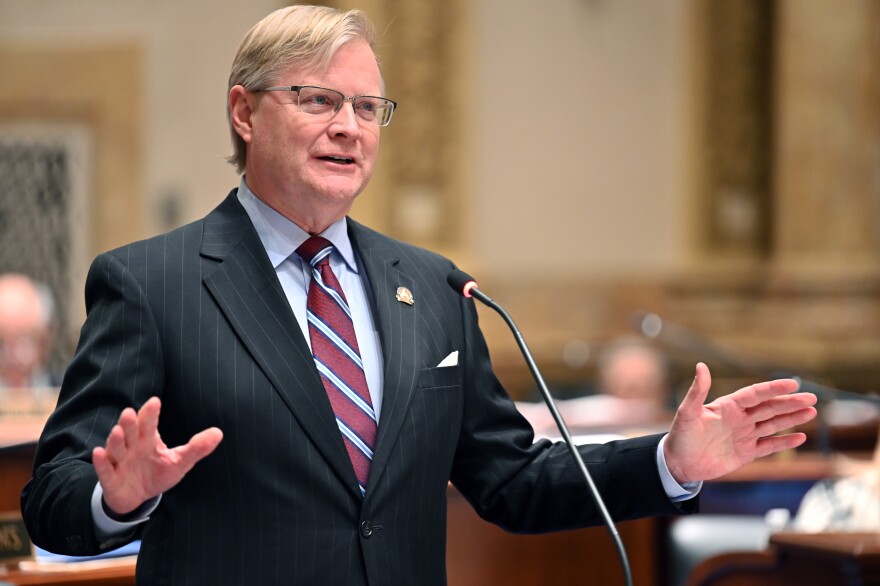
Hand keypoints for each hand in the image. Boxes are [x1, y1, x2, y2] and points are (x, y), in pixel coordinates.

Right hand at [92, 397, 222, 514]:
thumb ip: (197, 448)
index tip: (155, 402)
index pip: (148, 424)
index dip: (150, 414)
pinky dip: (101, 462)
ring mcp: (119, 462)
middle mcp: (132, 447)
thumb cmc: (157, 473)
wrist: (136, 497)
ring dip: (115, 440)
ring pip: (116, 448)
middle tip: (130, 412)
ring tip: (117, 430)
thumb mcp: (180, 461)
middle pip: (130, 432)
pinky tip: (98, 452)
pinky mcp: (111, 479)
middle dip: (130, 423)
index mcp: (148, 440)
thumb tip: (219, 433)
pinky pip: (104, 470)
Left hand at [664, 363, 816, 483]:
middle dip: (790, 403)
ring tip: (811, 412)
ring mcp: (744, 435)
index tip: (793, 384)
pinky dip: (784, 442)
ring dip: (792, 419)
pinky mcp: (745, 453)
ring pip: (773, 424)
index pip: (755, 394)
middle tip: (812, 398)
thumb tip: (701, 366)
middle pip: (769, 408)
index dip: (773, 389)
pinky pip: (769, 446)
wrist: (678, 463)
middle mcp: (739, 418)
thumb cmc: (680, 436)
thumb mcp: (687, 413)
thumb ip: (697, 392)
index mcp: (727, 406)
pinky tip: (800, 437)